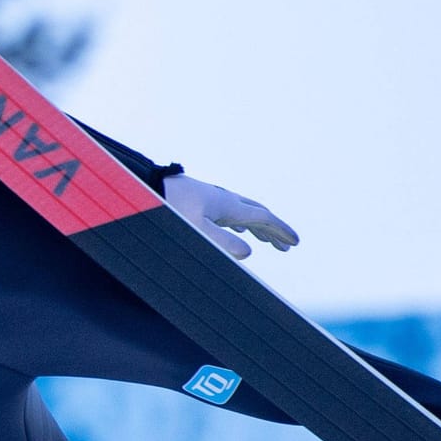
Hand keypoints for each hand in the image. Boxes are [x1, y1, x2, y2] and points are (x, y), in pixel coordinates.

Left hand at [162, 173, 299, 259]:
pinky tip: (237, 228)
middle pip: (257, 213)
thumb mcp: (197, 230)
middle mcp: (223, 199)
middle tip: (287, 247)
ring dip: (259, 227)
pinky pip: (228, 212)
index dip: (280, 231)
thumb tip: (248, 253)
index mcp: (227, 205)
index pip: (262, 217)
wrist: (145, 187)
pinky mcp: (199, 200)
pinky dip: (241, 222)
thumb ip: (222, 242)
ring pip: (243, 212)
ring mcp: (211, 198)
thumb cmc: (169, 209)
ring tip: (268, 242)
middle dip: (274, 230)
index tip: (295, 243)